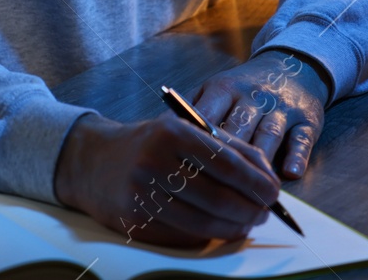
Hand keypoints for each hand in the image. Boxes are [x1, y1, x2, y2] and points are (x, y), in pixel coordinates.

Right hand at [52, 112, 281, 247]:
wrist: (93, 161)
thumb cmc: (150, 144)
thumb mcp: (184, 131)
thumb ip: (227, 147)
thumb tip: (266, 175)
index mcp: (172, 133)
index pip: (226, 163)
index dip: (255, 182)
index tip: (274, 193)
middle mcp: (154, 162)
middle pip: (217, 197)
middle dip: (249, 209)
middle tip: (265, 212)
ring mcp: (141, 194)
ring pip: (201, 223)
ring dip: (232, 228)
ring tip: (247, 223)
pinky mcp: (133, 221)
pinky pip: (181, 236)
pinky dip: (208, 237)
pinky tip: (221, 230)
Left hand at [191, 49, 327, 179]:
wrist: (292, 66)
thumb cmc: (244, 88)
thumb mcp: (215, 89)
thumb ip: (191, 108)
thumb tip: (161, 132)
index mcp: (225, 88)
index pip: (207, 115)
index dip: (195, 143)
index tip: (183, 170)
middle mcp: (253, 96)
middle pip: (237, 128)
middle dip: (225, 160)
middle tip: (212, 191)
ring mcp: (281, 108)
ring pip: (268, 136)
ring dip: (259, 164)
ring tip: (249, 192)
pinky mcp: (307, 120)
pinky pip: (302, 139)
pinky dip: (296, 156)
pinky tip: (289, 174)